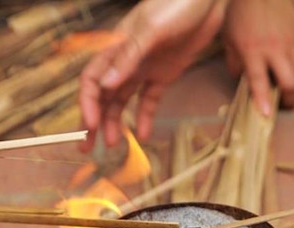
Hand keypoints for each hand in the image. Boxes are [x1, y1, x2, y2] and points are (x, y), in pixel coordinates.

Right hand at [79, 0, 225, 151]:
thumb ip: (129, 56)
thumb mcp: (152, 30)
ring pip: (122, 100)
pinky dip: (145, 117)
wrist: (206, 0)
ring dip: (116, 123)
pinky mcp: (164, 74)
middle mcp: (126, 61)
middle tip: (87, 147)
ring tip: (113, 145)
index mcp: (116, 47)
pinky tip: (142, 135)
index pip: (92, 80)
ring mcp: (144, 68)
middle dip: (93, 121)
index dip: (88, 104)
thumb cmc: (177, 4)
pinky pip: (149, 100)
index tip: (91, 125)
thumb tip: (106, 85)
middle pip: (103, 95)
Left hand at [222, 0, 293, 114]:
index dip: (263, 101)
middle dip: (289, 98)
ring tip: (290, 87)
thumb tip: (242, 81)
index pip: (259, 82)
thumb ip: (234, 63)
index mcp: (252, 50)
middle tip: (283, 102)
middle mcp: (274, 48)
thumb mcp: (229, 40)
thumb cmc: (240, 14)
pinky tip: (292, 66)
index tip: (266, 114)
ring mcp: (291, 40)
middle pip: (291, 82)